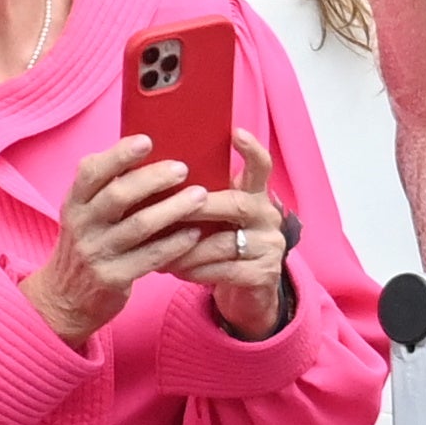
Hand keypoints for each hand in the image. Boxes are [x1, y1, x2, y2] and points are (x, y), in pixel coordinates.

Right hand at [20, 134, 208, 347]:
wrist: (64, 298)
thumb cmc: (87, 243)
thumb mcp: (85, 214)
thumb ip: (108, 187)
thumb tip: (150, 149)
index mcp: (75, 202)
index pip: (90, 172)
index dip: (118, 154)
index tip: (147, 141)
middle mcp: (82, 225)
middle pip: (118, 195)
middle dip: (153, 178)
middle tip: (183, 168)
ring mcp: (96, 253)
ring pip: (139, 226)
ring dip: (174, 209)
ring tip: (200, 196)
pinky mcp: (113, 279)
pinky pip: (150, 257)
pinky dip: (175, 243)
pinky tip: (195, 233)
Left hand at [162, 129, 287, 339]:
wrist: (247, 292)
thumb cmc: (220, 244)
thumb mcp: (217, 217)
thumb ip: (201, 196)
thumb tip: (156, 172)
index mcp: (256, 195)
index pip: (261, 166)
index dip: (251, 149)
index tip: (236, 132)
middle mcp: (268, 216)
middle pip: (236, 204)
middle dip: (199, 206)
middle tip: (168, 208)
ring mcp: (270, 246)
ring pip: (224, 242)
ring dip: (186, 246)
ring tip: (157, 247)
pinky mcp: (264, 274)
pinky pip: (223, 270)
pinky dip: (195, 270)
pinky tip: (173, 269)